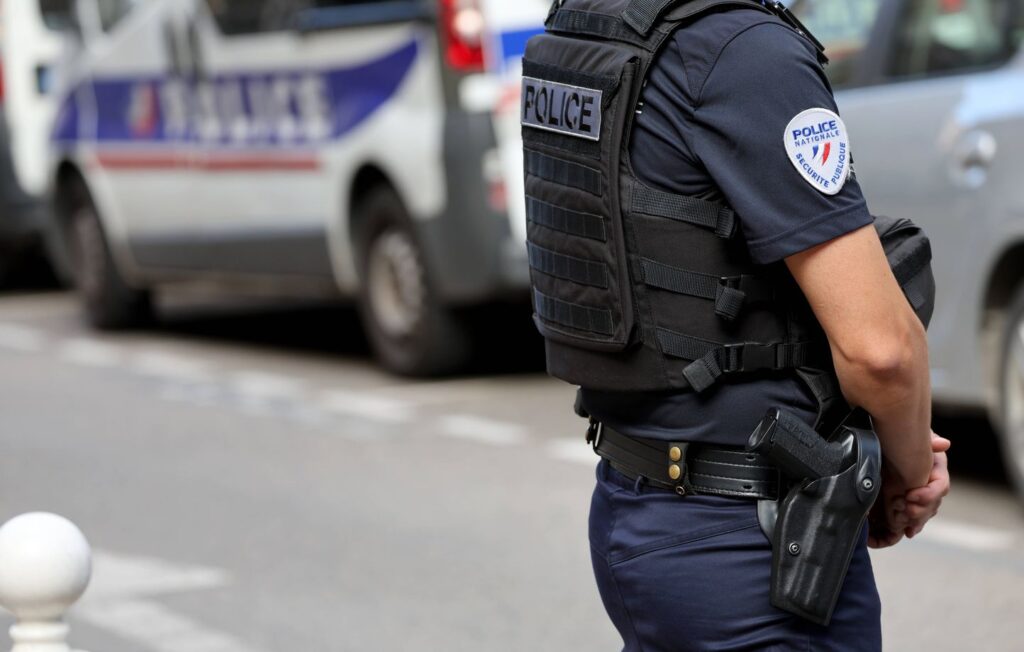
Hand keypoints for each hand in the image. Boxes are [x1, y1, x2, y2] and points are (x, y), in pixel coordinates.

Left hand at [867, 432, 949, 547]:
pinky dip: (911, 525)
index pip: (941, 486)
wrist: (885, 441)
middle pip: (933, 504)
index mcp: (936, 468)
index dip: (929, 494)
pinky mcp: (909, 501)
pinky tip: (906, 532)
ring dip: (915, 519)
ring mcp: (921, 494)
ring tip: (902, 521)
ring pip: (925, 513)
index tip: (910, 495)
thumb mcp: (913, 434)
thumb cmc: (902, 435)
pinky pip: (915, 518)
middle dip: (920, 510)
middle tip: (904, 510)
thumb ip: (928, 439)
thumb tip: (944, 444)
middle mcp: (931, 483)